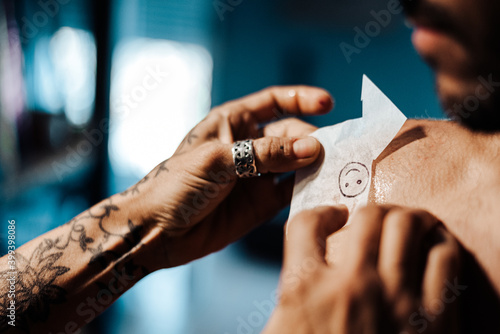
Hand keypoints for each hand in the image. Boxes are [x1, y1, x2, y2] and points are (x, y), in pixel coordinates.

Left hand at [131, 86, 332, 266]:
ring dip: (316, 164)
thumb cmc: (176, 184)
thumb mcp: (218, 161)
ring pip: (296, 163)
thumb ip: (265, 154)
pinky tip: (324, 189)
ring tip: (339, 168)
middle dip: (313, 139)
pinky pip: (292, 192)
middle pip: (292, 134)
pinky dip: (309, 189)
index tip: (328, 103)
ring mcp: (257, 175)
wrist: (156, 230)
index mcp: (233, 123)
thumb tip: (313, 148)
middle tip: (334, 151)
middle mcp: (249, 146)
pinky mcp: (262, 203)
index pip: (273, 102)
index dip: (301, 98)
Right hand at [264, 206, 461, 333]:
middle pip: (366, 215)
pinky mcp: (432, 317)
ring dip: (407, 218)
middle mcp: (349, 284)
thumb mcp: (282, 332)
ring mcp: (395, 298)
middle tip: (372, 219)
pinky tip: (434, 250)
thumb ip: (290, 297)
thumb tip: (301, 272)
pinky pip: (443, 258)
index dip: (319, 213)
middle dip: (370, 211)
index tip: (331, 217)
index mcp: (303, 289)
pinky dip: (440, 245)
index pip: (306, 224)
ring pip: (407, 225)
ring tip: (406, 224)